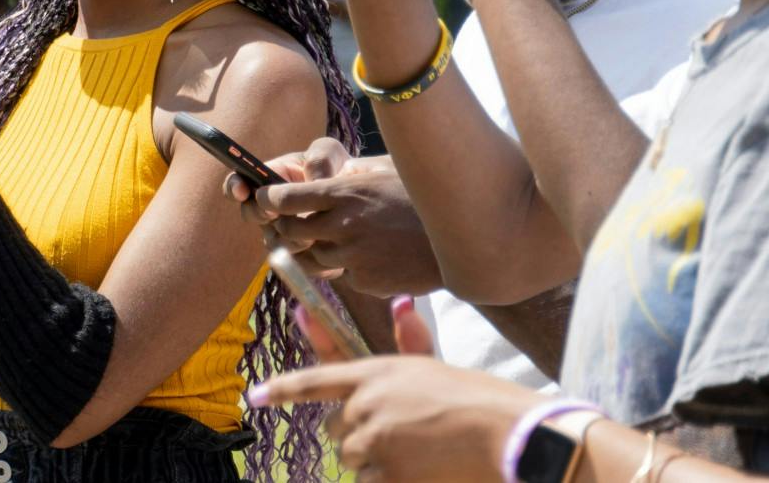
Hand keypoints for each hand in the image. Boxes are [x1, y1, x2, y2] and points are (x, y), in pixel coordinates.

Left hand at [224, 142, 443, 296]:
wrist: (463, 238)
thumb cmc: (422, 197)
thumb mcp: (384, 172)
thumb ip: (347, 175)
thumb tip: (315, 171)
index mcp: (343, 193)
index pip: (283, 198)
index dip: (269, 199)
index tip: (265, 199)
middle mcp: (342, 226)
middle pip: (290, 232)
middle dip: (286, 228)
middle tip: (293, 223)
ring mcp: (353, 257)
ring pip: (313, 258)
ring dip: (317, 250)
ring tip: (338, 239)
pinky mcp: (366, 281)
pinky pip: (344, 275)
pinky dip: (349, 267)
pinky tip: (372, 255)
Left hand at [257, 297, 540, 482]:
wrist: (512, 437)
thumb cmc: (480, 400)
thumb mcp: (438, 368)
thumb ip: (410, 343)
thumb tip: (401, 304)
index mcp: (378, 372)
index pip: (317, 378)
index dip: (283, 389)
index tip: (256, 396)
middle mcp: (368, 404)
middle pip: (336, 429)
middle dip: (358, 435)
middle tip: (401, 436)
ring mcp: (375, 440)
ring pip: (352, 459)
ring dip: (376, 462)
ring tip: (419, 454)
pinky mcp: (388, 473)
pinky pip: (372, 482)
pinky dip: (390, 480)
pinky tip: (422, 472)